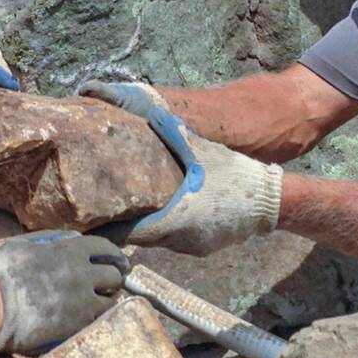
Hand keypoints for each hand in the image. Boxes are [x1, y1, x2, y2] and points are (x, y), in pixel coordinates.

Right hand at [0, 231, 127, 354]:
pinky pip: (98, 319)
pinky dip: (97, 317)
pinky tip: (90, 317)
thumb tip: (69, 239)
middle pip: (114, 275)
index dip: (114, 255)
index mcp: (69, 250)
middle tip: (111, 283)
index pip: (105, 248)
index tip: (118, 261)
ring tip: (102, 302)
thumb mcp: (24, 245)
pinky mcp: (77, 324)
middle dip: (114, 278)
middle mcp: (82, 273)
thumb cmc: (0, 272)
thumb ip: (50, 240)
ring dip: (108, 299)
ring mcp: (82, 300)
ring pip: (111, 300)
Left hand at [80, 82, 281, 254]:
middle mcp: (180, 241)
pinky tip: (160, 210)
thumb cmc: (235, 176)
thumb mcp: (202, 151)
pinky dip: (163, 227)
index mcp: (175, 220)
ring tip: (123, 207)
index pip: (127, 234)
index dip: (105, 228)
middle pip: (139, 237)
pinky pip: (174, 239)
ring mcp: (192, 248)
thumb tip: (145, 109)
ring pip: (156, 239)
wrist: (272, 201)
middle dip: (121, 224)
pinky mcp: (202, 248)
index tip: (85, 221)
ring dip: (143, 225)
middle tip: (99, 208)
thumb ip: (171, 132)